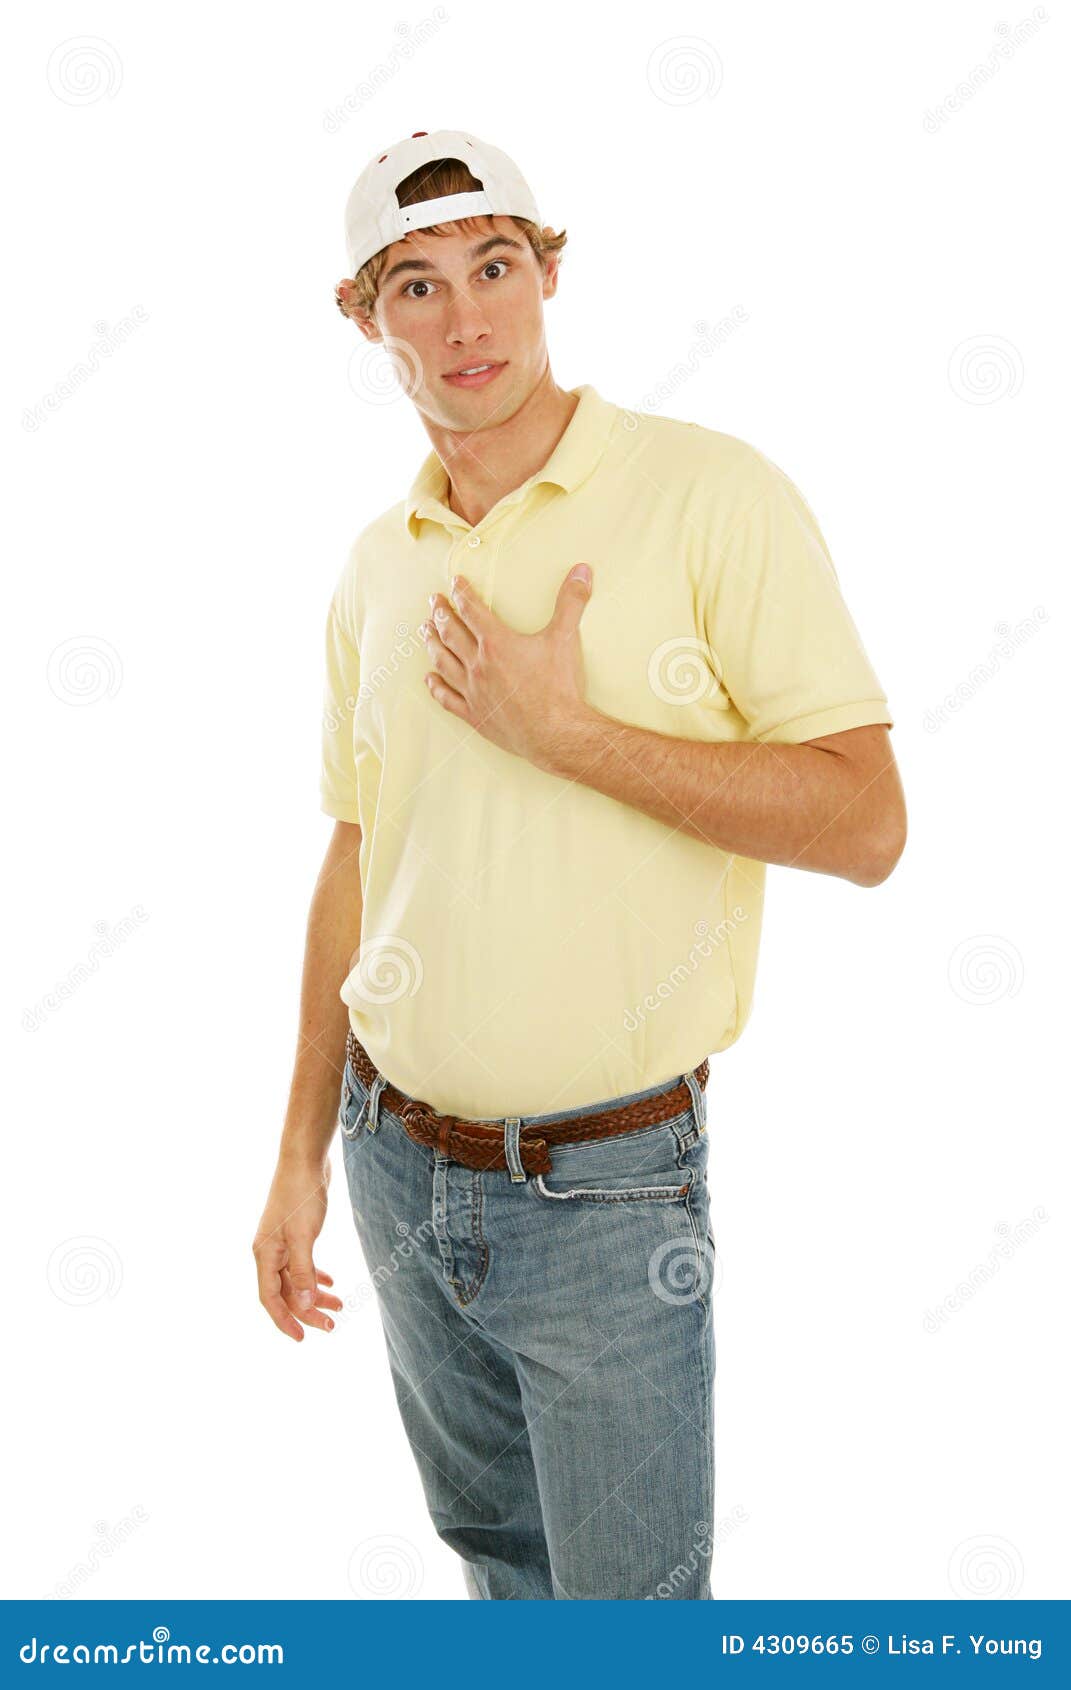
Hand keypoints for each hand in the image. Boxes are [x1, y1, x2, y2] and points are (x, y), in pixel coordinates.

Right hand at [252, 1157, 342, 1340]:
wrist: (305, 1160)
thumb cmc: (301, 1195)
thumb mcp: (304, 1236)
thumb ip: (303, 1271)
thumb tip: (304, 1304)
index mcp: (265, 1254)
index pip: (270, 1299)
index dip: (284, 1321)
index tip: (302, 1339)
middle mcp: (269, 1251)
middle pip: (286, 1292)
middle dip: (307, 1311)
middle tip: (332, 1325)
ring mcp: (281, 1242)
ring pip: (296, 1278)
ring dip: (315, 1294)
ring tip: (338, 1306)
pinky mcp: (295, 1233)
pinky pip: (302, 1263)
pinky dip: (315, 1275)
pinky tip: (330, 1281)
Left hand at [418, 565, 594, 768]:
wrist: (556, 733)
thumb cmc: (559, 688)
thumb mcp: (566, 638)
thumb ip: (571, 602)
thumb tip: (582, 571)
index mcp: (497, 643)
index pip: (471, 610)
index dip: (461, 593)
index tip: (454, 582)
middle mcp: (478, 664)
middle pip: (450, 633)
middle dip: (440, 613)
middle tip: (433, 602)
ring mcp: (473, 691)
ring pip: (443, 662)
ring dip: (432, 644)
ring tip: (424, 631)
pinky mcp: (475, 714)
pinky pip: (447, 698)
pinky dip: (436, 687)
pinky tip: (429, 678)